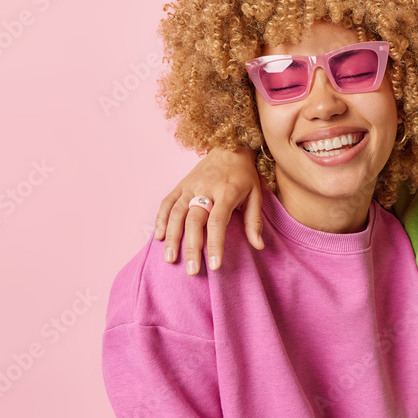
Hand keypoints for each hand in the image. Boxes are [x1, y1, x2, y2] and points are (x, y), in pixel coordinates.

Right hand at [155, 146, 263, 274]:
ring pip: (176, 213)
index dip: (215, 245)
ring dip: (172, 237)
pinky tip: (159, 237)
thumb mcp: (256, 195)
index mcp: (226, 192)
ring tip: (170, 259)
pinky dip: (161, 219)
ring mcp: (190, 186)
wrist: (229, 147)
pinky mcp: (181, 185)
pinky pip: (167, 202)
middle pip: (194, 220)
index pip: (217, 222)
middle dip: (191, 247)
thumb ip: (254, 221)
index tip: (214, 266)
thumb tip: (258, 246)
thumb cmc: (244, 175)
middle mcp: (205, 188)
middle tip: (192, 270)